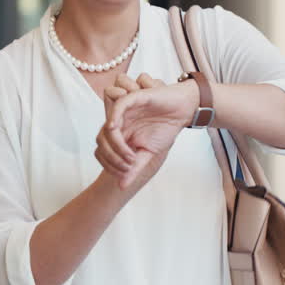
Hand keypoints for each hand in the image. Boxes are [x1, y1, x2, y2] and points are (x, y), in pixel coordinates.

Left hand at [96, 73, 198, 188]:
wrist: (183, 111)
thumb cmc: (165, 129)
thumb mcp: (148, 154)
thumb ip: (134, 168)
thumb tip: (120, 187)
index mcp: (119, 135)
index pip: (101, 150)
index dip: (109, 163)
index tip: (126, 172)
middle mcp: (118, 123)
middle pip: (101, 140)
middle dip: (113, 157)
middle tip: (130, 166)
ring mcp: (124, 112)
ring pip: (106, 126)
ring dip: (114, 142)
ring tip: (130, 156)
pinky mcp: (134, 97)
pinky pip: (118, 105)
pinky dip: (113, 115)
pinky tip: (115, 128)